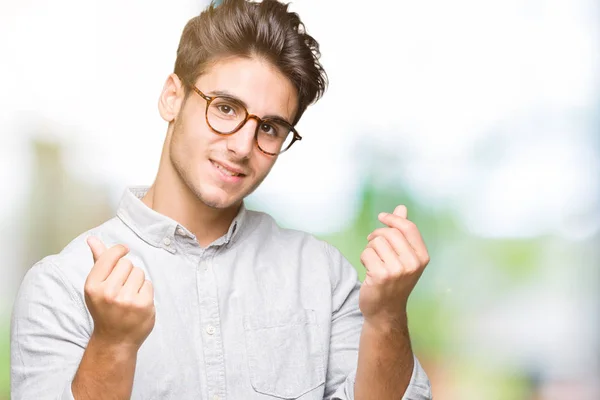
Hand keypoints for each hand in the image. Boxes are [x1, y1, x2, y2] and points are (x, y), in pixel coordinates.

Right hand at [84, 236, 154, 350]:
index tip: (123, 251)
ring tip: (128, 296)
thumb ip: (98, 260)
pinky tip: (136, 303)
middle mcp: (108, 293)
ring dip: (137, 281)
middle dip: (127, 272)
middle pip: (127, 264)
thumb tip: (93, 239)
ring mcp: (127, 300)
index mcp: (92, 286)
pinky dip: (145, 291)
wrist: (114, 340)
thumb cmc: (104, 308)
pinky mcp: (143, 305)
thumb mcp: (96, 286)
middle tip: (121, 288)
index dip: (119, 251)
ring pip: (139, 273)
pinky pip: (148, 284)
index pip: (111, 256)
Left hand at [358, 205, 429, 329]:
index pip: (409, 228)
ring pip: (376, 242)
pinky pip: (366, 253)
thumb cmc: (394, 281)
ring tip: (373, 261)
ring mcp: (397, 271)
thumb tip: (402, 208)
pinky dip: (364, 259)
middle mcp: (413, 264)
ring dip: (370, 249)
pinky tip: (369, 270)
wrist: (386, 311)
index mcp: (422, 257)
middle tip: (372, 243)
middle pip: (390, 233)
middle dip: (377, 235)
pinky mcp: (381, 276)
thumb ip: (403, 232)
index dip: (393, 218)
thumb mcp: (403, 257)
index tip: (382, 217)